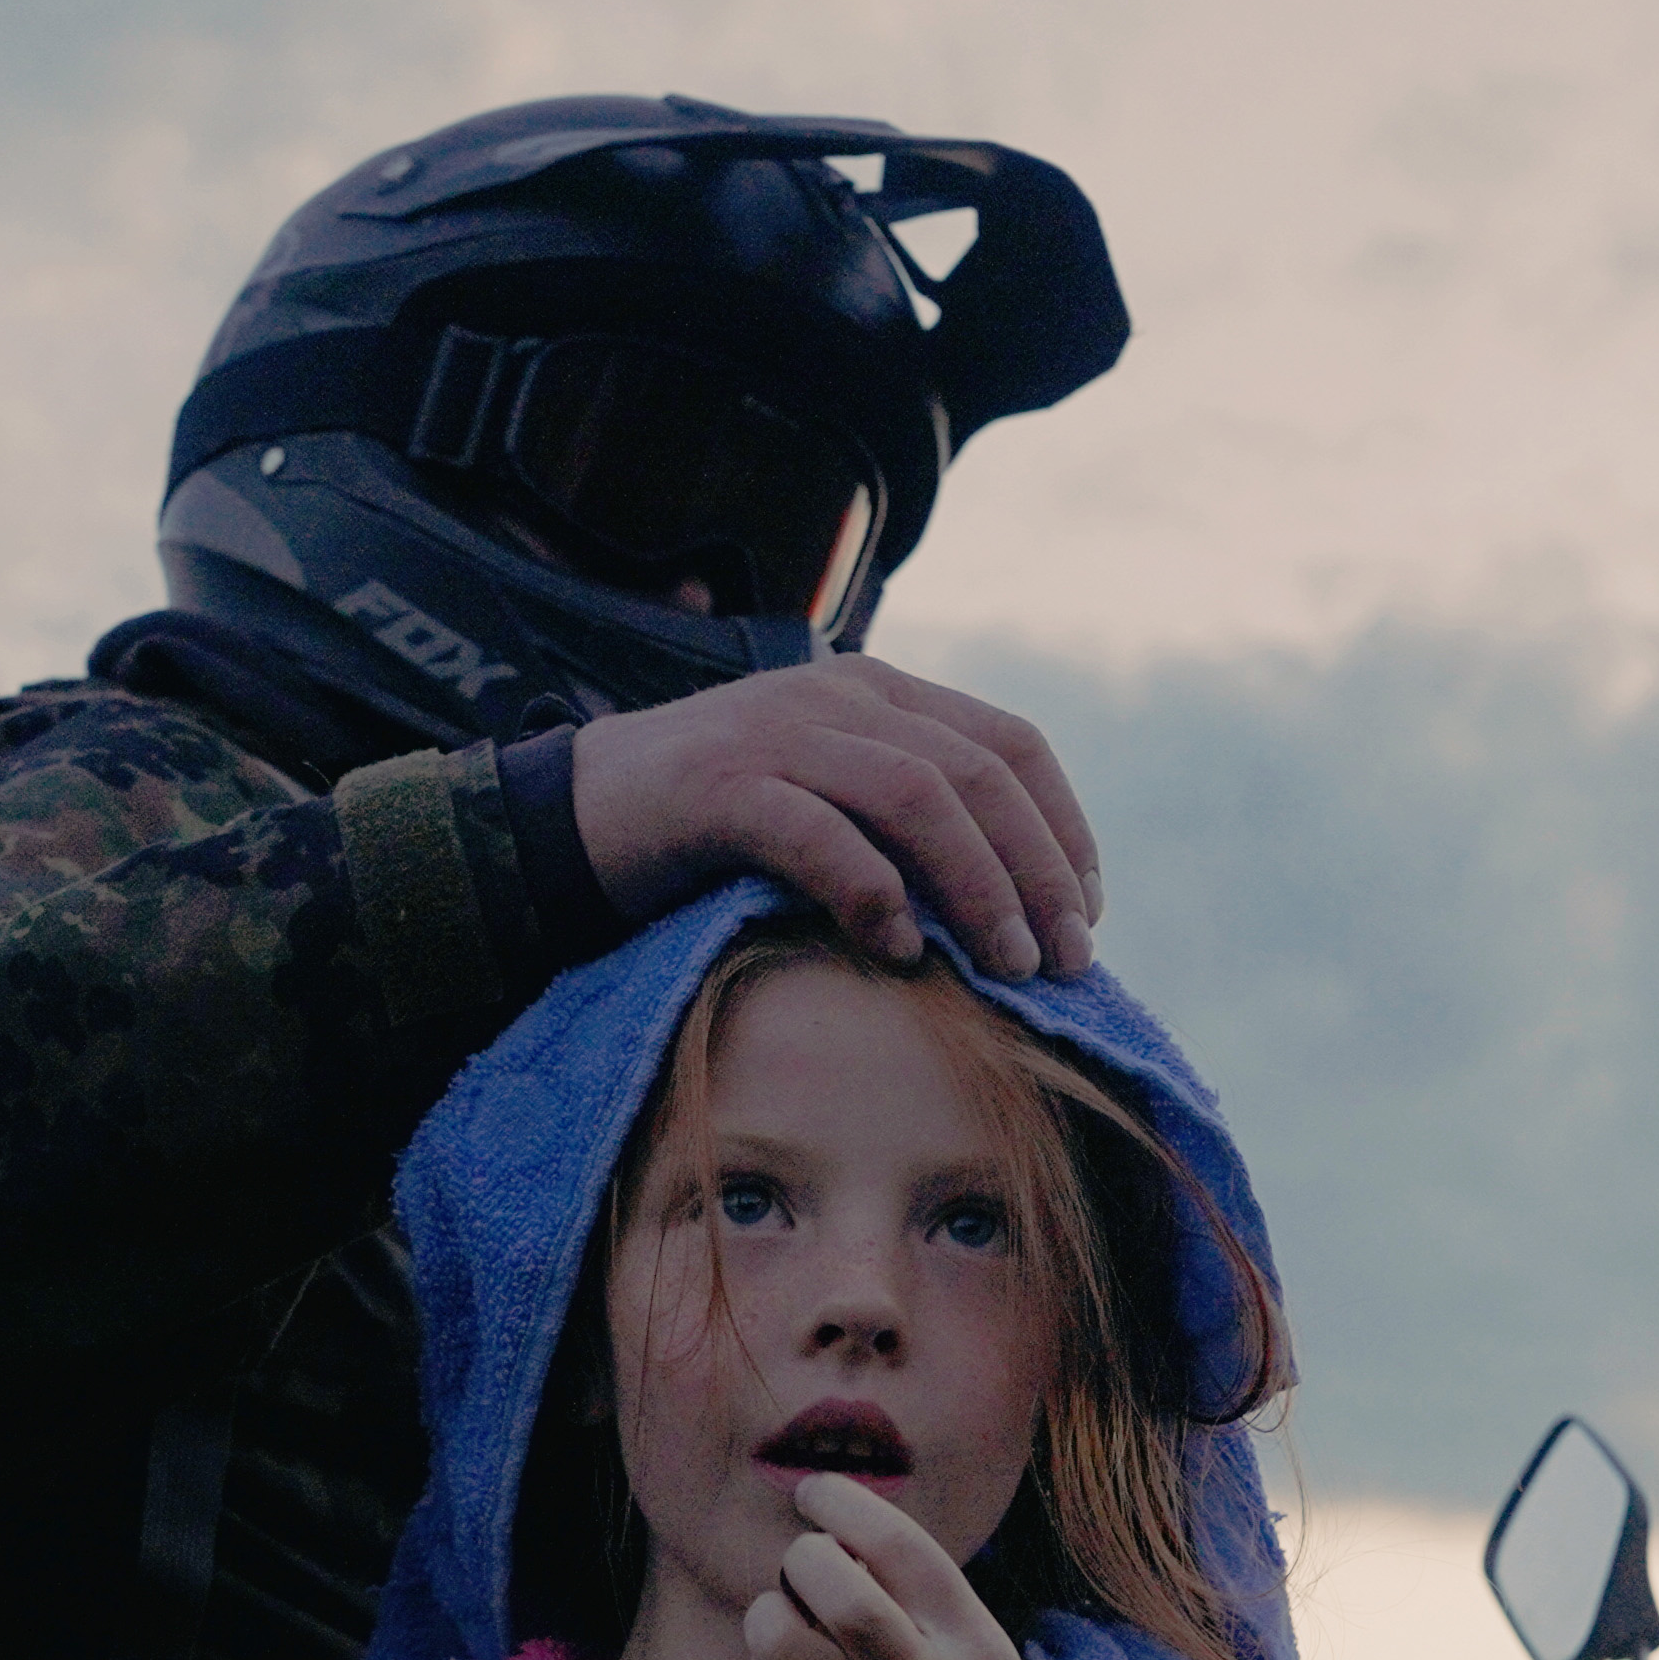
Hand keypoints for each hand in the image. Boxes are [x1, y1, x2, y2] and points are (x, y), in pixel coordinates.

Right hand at [568, 657, 1101, 979]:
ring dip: (977, 886)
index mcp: (877, 694)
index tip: (1087, 914)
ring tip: (1006, 965)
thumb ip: (903, 825)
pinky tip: (899, 952)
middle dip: (1037, 872)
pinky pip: (818, 832)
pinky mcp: (720, 786)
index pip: (1009, 744)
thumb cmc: (712, 836)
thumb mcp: (827, 806)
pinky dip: (871, 892)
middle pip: (977, 774)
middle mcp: (837, 697)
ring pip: (916, 797)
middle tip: (1066, 962)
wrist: (571, 817)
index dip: (1063, 829)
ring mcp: (777, 734)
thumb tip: (1010, 910)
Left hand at [740, 1472, 1095, 1659]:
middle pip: (828, 1575)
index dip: (846, 1504)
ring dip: (769, 1613)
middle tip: (805, 1574)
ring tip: (787, 1627)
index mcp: (978, 1648)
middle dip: (802, 1559)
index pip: (901, 1543)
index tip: (815, 1492)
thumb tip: (857, 1558)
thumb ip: (936, 1628)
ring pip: (780, 1631)